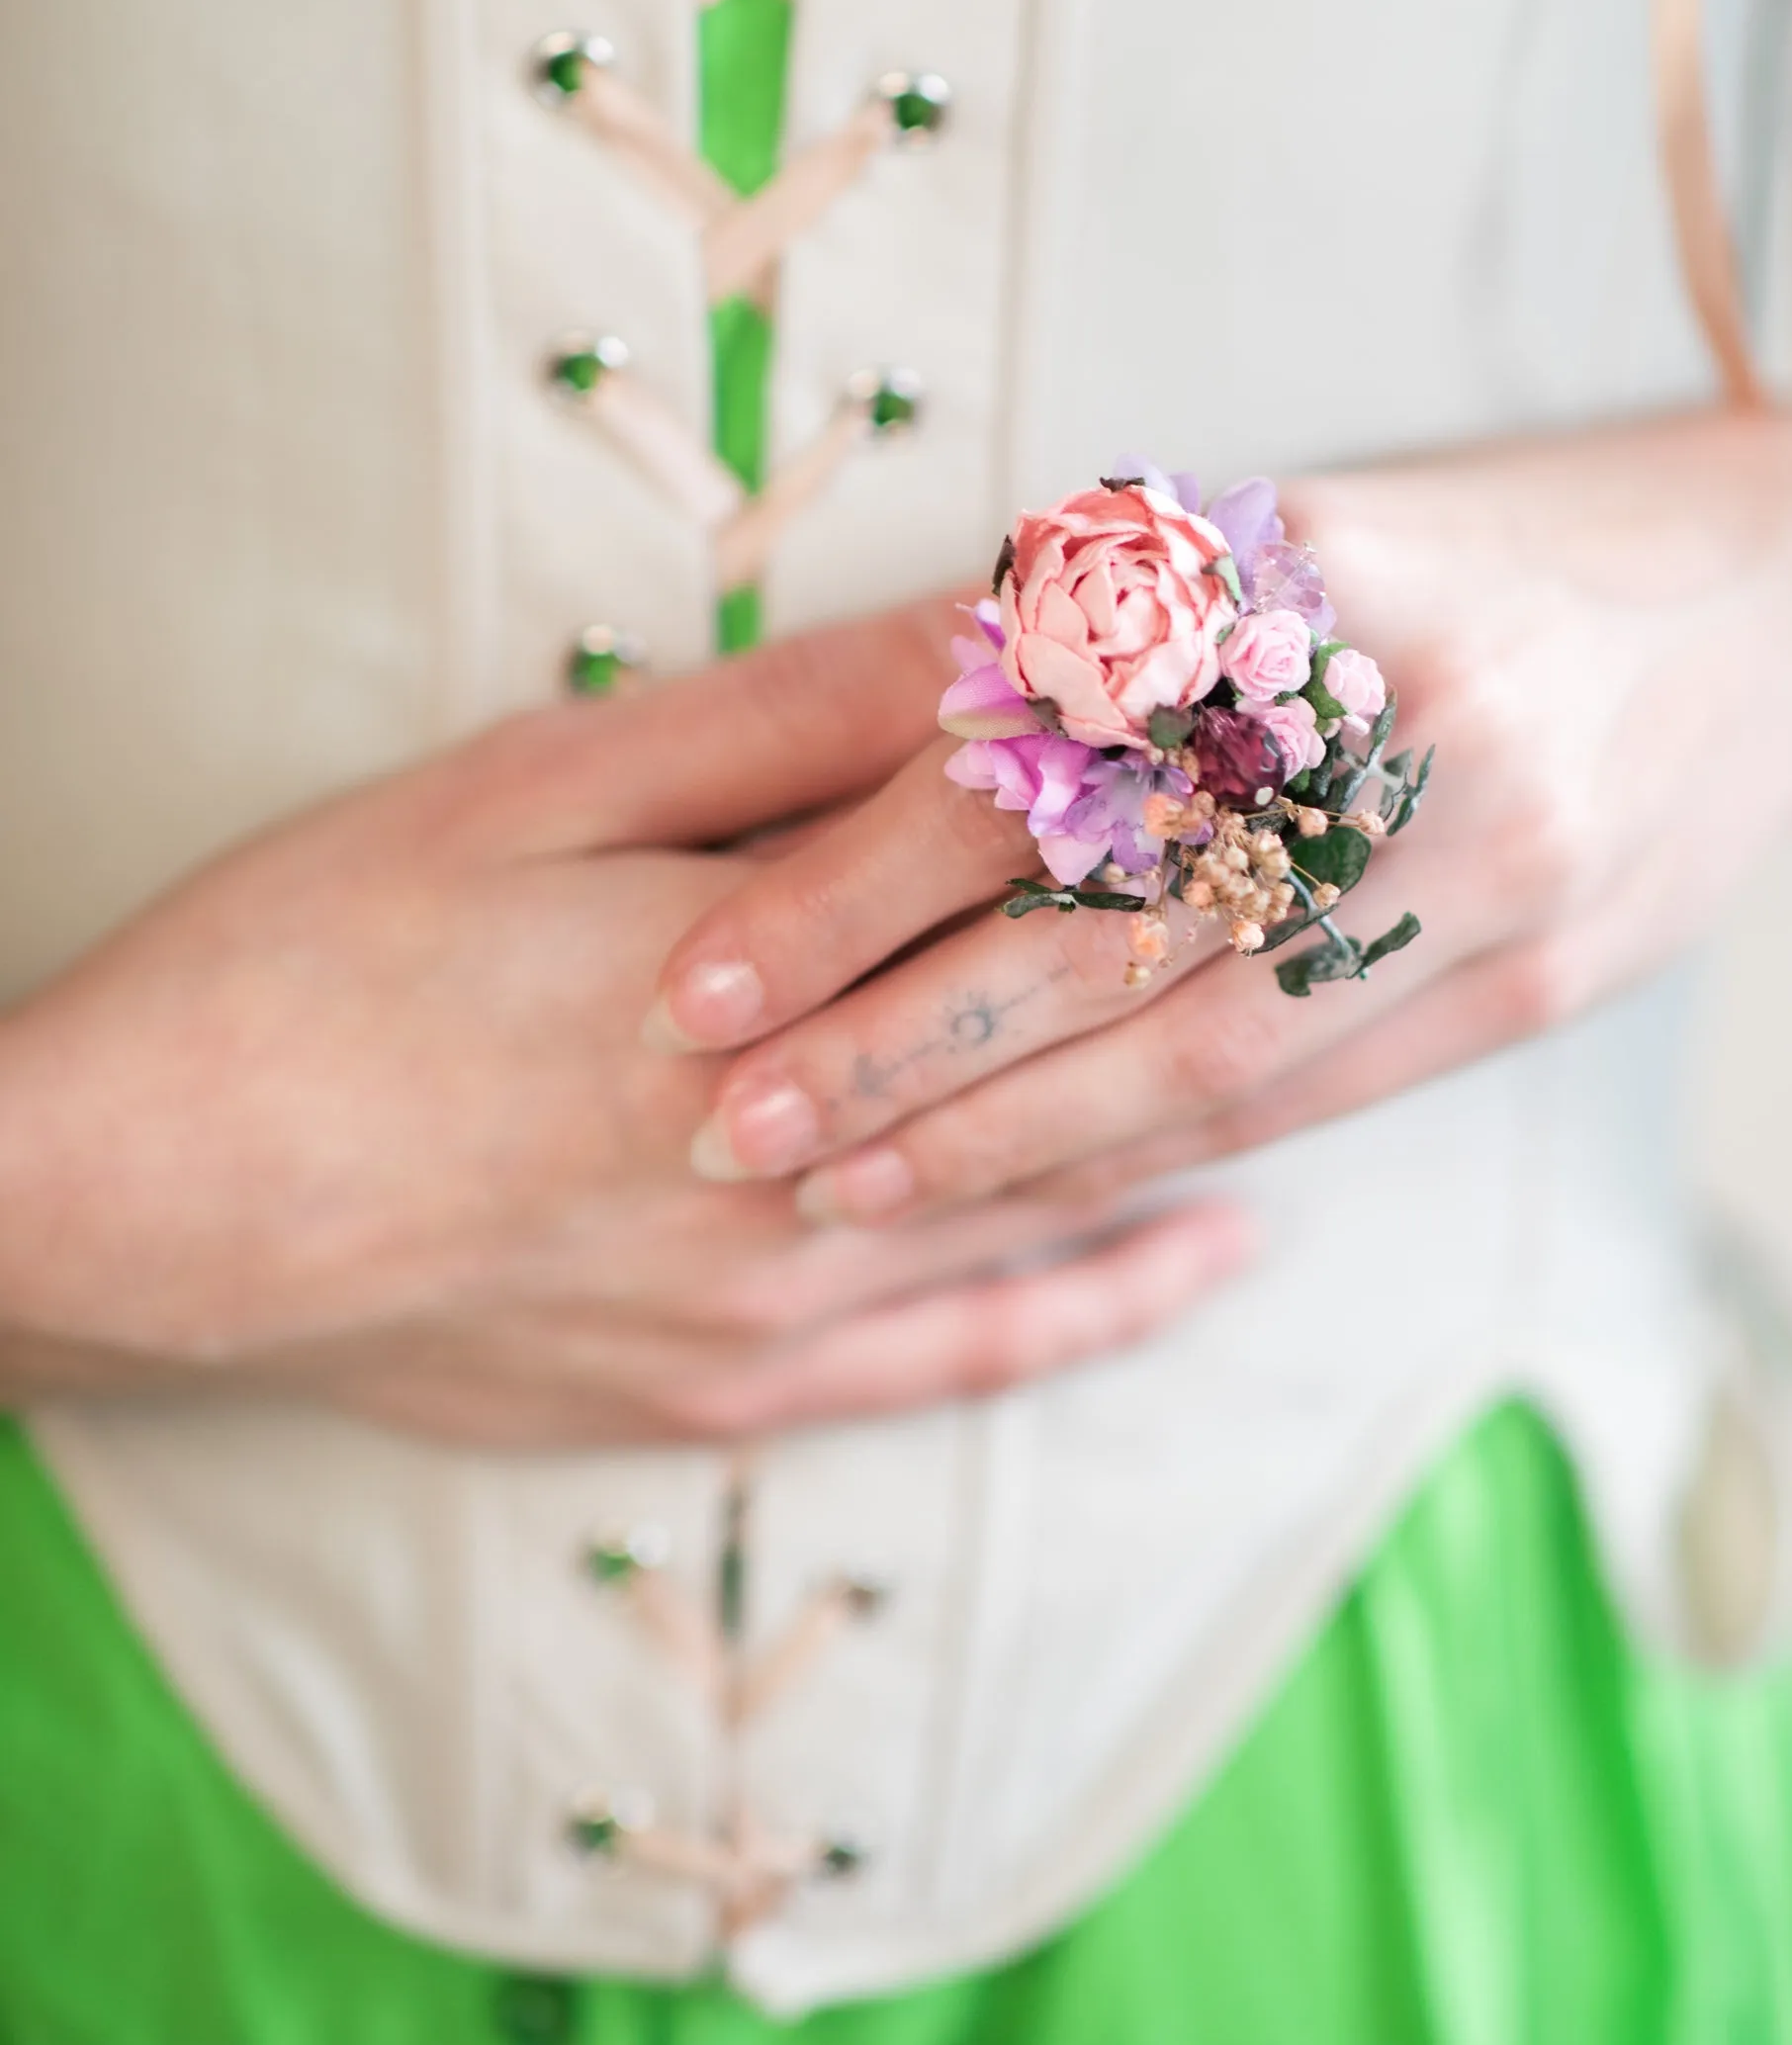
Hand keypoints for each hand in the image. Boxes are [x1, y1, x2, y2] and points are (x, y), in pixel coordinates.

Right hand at [0, 601, 1253, 1445]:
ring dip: (1210, 1108)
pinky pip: (965, 1353)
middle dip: (1242, 954)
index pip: (1041, 879)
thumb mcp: (533, 786)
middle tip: (1397, 885)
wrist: (142, 1200)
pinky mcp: (726, 1390)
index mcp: (771, 972)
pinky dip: (1101, 1299)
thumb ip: (773, 729)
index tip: (1318, 741)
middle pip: (1083, 1042)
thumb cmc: (316, 959)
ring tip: (1350, 1039)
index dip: (1194, 806)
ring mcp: (776, 1296)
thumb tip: (965, 654)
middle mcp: (808, 1151)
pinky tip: (1207, 1253)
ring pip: (1058, 1195)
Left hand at [650, 414, 1791, 1225]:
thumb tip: (849, 762)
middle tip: (728, 1129)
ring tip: (839, 1192)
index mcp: (1284, 576)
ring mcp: (1486, 854)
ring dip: (1001, 1136)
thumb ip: (1101, 643)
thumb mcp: (1280, 538)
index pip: (1026, 759)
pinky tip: (1030, 1194)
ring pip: (1197, 1041)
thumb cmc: (1457, 563)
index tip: (701, 982)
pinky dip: (1153, 1152)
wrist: (1766, 602)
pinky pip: (1309, 1090)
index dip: (845, 884)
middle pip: (1094, 925)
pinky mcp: (1541, 972)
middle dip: (894, 1047)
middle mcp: (1387, 716)